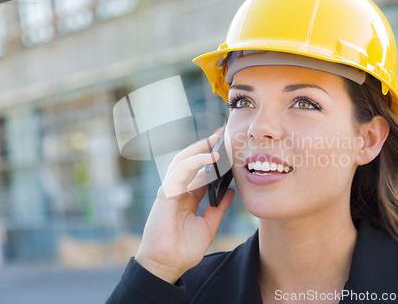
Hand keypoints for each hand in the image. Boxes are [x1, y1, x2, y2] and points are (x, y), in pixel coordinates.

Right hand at [135, 128, 234, 283]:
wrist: (167, 264)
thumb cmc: (184, 249)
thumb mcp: (208, 225)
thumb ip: (218, 207)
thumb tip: (231, 191)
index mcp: (187, 197)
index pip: (200, 171)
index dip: (213, 159)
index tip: (227, 148)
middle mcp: (178, 190)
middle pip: (191, 161)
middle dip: (205, 146)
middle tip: (221, 134)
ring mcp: (170, 189)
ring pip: (184, 160)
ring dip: (200, 147)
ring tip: (217, 139)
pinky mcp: (166, 192)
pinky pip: (181, 170)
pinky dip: (196, 160)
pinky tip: (211, 157)